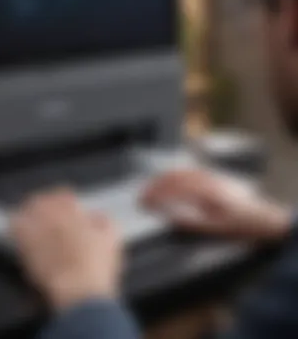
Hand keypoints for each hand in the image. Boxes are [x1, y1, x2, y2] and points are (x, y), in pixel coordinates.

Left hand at [11, 189, 121, 310]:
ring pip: (26, 212)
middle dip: (43, 201)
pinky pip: (15, 230)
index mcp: (72, 213)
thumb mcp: (111, 238)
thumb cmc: (97, 265)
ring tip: (29, 213)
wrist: (79, 291)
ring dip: (28, 211)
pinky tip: (18, 227)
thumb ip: (104, 222)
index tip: (65, 201)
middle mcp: (52, 218)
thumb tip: (98, 216)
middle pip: (40, 200)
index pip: (62, 194)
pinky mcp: (26, 250)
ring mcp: (38, 233)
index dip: (62, 196)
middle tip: (45, 206)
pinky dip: (17, 226)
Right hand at [142, 169, 292, 241]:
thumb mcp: (212, 228)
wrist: (258, 216)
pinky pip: (189, 170)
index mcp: (203, 194)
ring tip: (150, 186)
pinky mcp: (211, 175)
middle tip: (141, 195)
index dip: (155, 195)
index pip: (172, 191)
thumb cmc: (235, 225)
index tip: (143, 202)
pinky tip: (168, 177)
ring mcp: (208, 176)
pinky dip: (174, 173)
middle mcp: (204, 181)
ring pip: (180, 172)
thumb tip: (167, 215)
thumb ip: (188, 221)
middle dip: (154, 186)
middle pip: (173, 179)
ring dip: (162, 178)